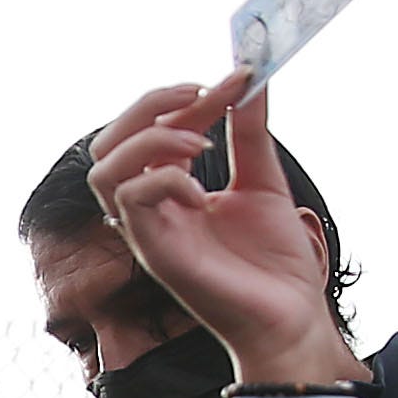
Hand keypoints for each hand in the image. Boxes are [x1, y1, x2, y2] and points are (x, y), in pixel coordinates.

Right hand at [84, 75, 367, 389]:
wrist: (293, 318)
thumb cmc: (276, 263)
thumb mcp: (263, 180)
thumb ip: (249, 132)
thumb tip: (250, 78)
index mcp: (170, 194)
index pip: (150, 131)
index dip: (184, 99)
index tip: (233, 80)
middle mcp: (151, 212)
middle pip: (107, 145)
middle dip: (147, 107)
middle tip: (200, 97)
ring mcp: (150, 234)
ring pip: (103, 172)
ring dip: (148, 141)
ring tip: (199, 142)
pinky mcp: (158, 256)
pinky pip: (131, 202)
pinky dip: (163, 179)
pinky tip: (201, 190)